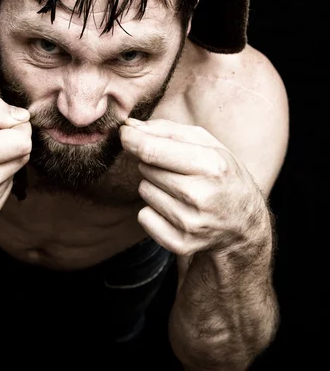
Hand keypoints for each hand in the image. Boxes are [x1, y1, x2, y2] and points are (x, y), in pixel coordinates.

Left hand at [120, 118, 268, 255]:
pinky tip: (176, 210)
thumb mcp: (208, 145)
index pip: (152, 150)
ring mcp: (190, 223)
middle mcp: (200, 196)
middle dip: (153, 164)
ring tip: (181, 191)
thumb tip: (130, 126)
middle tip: (177, 170)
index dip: (131, 139)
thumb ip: (168, 131)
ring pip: (144, 191)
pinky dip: (154, 211)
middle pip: (146, 169)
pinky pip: (144, 216)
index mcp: (211, 166)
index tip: (124, 133)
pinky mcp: (181, 243)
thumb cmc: (222, 176)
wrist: (245, 225)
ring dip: (155, 187)